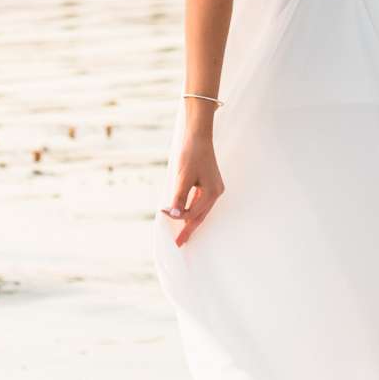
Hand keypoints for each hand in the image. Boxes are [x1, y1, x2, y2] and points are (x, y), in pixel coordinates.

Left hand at [163, 129, 224, 246]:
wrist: (198, 135)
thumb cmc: (191, 154)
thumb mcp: (183, 177)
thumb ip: (179, 197)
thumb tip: (174, 215)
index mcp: (212, 192)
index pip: (192, 212)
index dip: (177, 215)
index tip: (162, 212)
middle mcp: (216, 192)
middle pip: (200, 215)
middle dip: (189, 229)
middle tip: (180, 244)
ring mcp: (214, 188)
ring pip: (201, 210)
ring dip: (190, 220)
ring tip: (183, 234)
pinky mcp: (210, 183)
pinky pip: (201, 202)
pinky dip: (192, 209)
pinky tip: (185, 214)